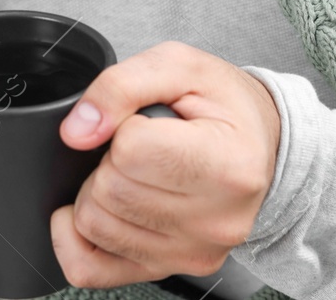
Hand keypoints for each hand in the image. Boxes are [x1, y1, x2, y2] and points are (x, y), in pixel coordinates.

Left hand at [49, 41, 281, 286]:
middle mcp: (217, 220)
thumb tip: (77, 132)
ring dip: (99, 191)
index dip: (125, 125)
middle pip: (109, 190)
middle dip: (108, 158)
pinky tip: (97, 208)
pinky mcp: (170, 270)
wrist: (261, 145)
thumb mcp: (178, 66)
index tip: (148, 122)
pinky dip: (74, 237)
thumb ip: (120, 86)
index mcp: (229, 164)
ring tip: (137, 173)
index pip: (130, 150)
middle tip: (142, 146)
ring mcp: (193, 252)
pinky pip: (91, 268)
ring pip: (95, 225)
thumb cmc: (224, 104)